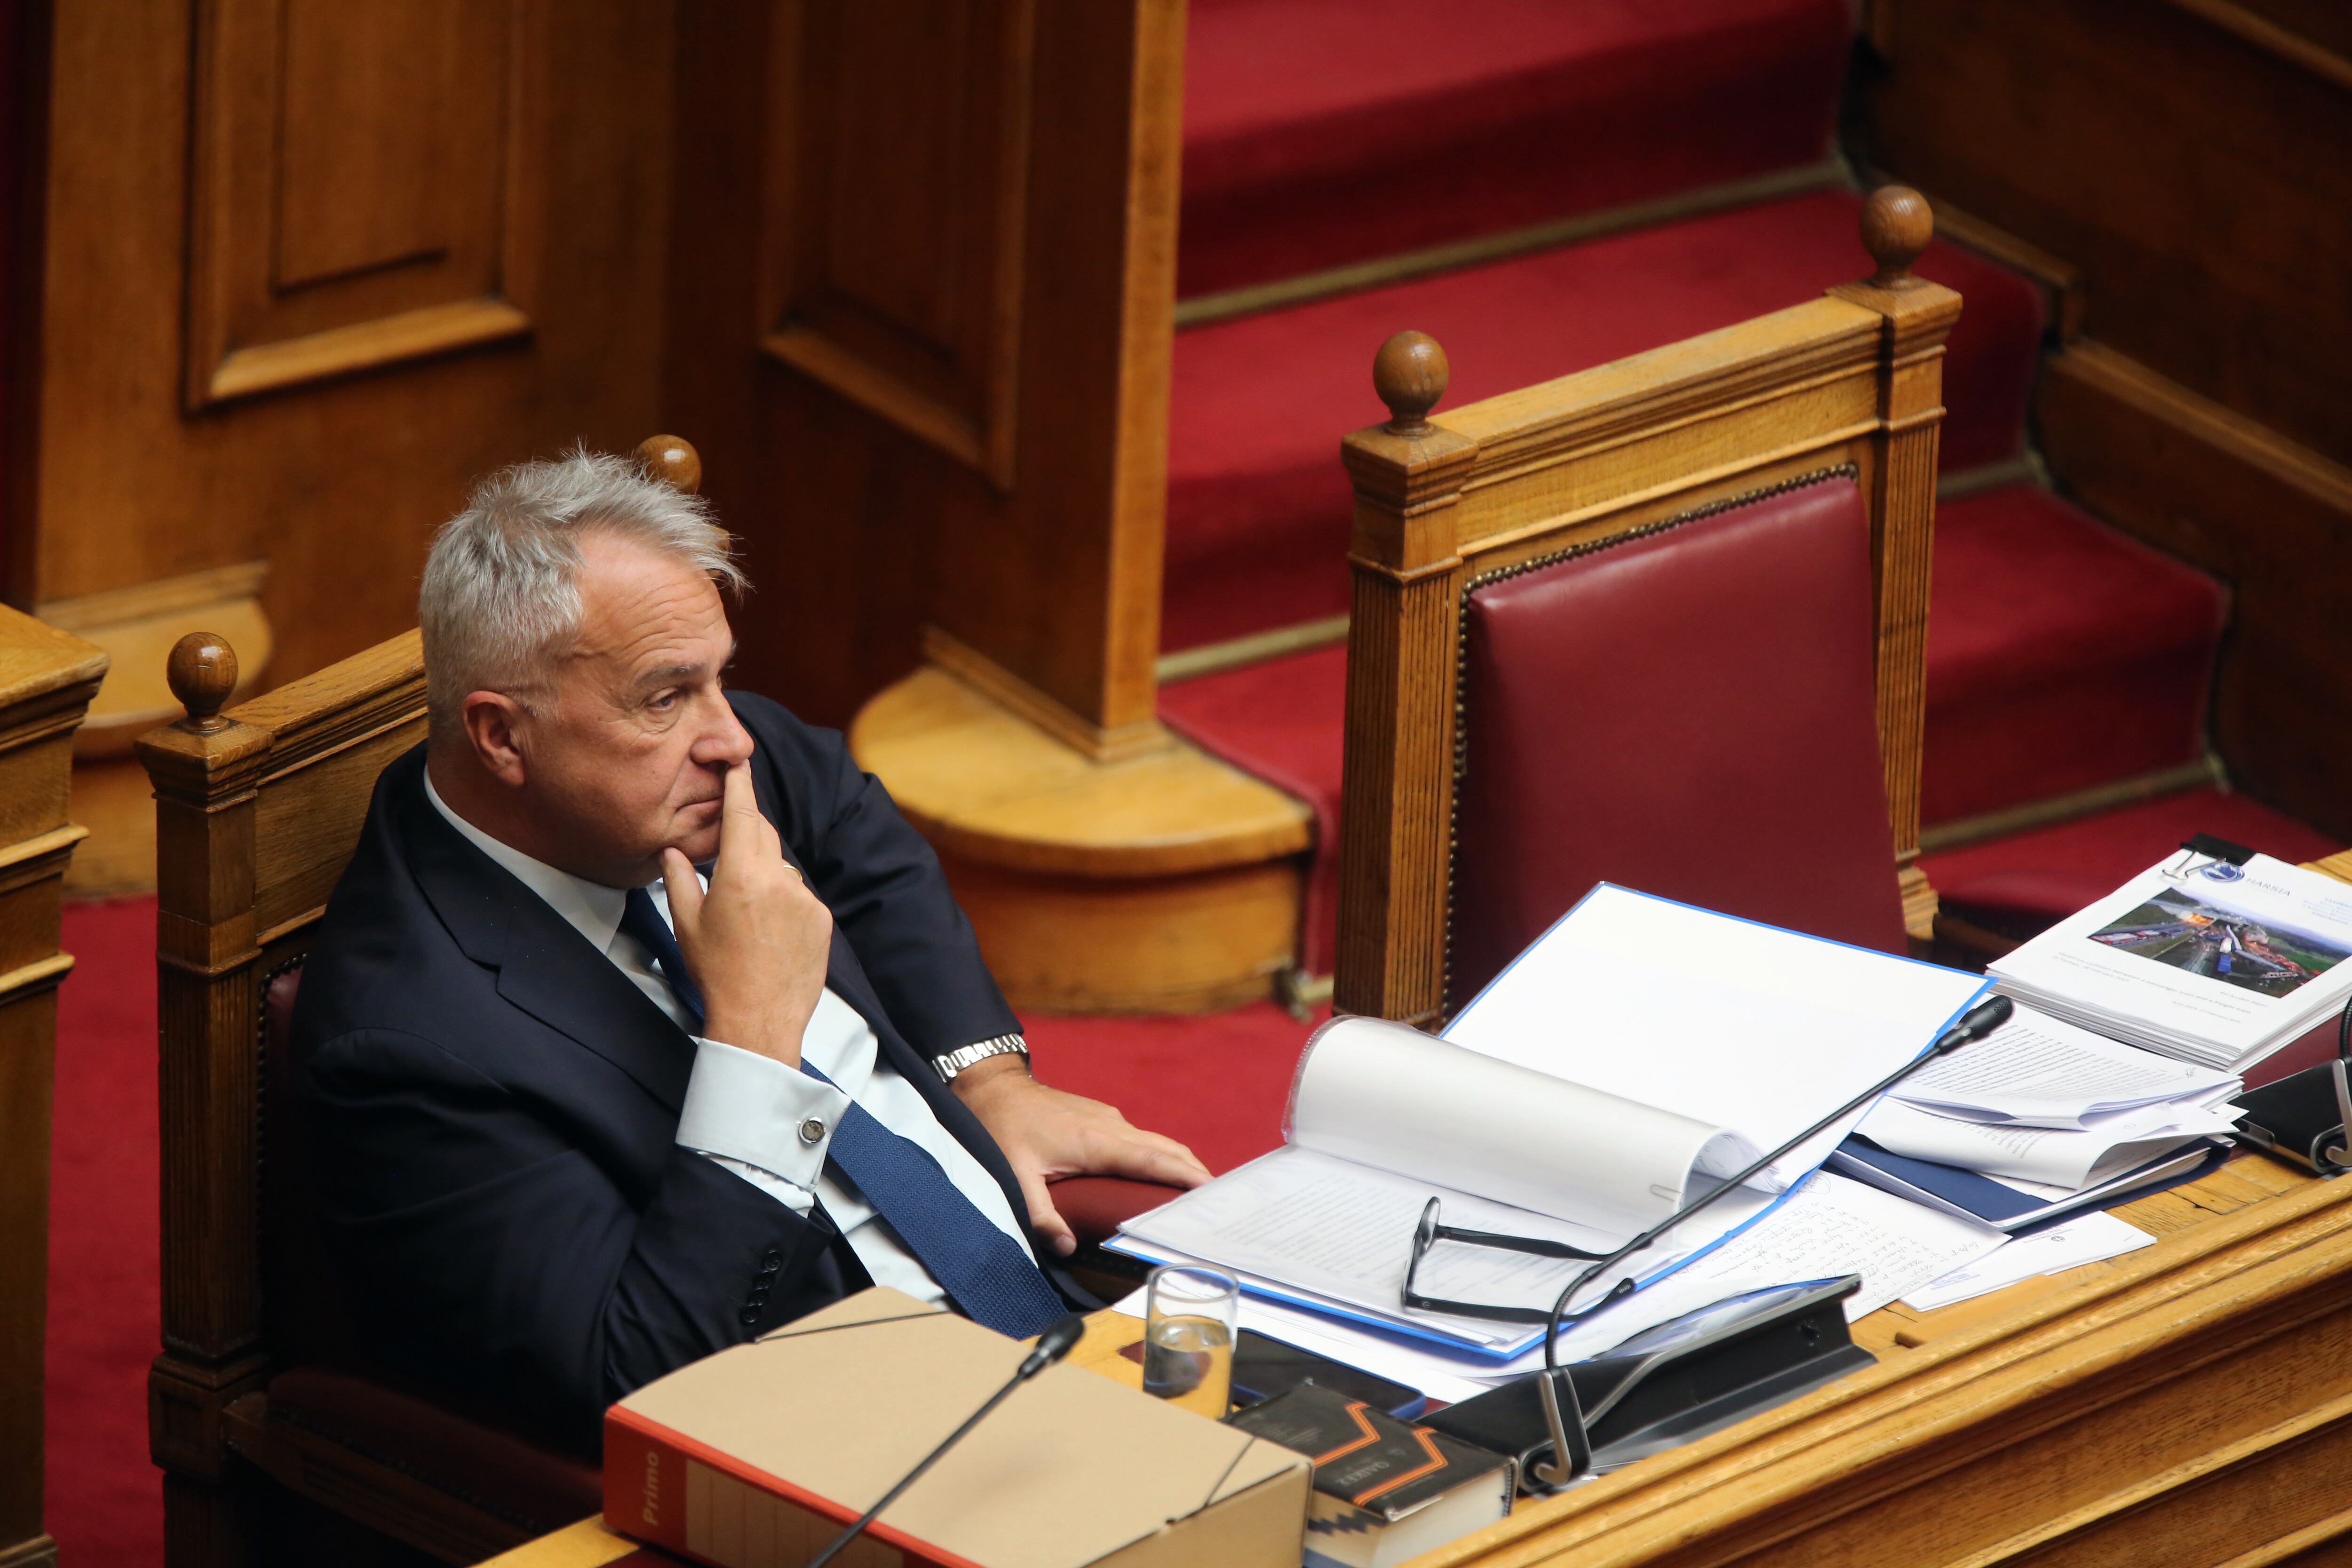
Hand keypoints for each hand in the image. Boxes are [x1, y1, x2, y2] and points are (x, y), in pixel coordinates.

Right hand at [663, 764, 831, 1065]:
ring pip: (780, 866)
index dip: (739, 783)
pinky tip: (769, 931)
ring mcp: (805, 898)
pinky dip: (784, 900)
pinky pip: (799, 894)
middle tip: (727, 849)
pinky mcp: (822, 917)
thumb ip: (678, 877)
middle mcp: (778, 879)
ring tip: (746, 915)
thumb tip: (672, 850)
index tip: (739, 762)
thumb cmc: (718, 973)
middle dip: (746, 830)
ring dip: (764, 874)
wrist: (760, 1019)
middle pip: (763, 833)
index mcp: (740, 874)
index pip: (741, 813)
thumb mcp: (686, 923)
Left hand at [952, 1058, 1210, 1255]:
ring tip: (1199, 1194)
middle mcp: (1111, 1126)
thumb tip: (1067, 1247)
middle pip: (1166, 1149)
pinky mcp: (1103, 1118)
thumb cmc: (1002, 1129)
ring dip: (1179, 1164)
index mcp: (1096, 1141)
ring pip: (1156, 1142)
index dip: (1186, 1175)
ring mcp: (1109, 1119)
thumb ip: (1040, 1215)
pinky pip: (1141, 1140)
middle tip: (1218, 1202)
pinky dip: (1160, 1157)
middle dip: (1194, 1173)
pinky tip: (1160, 1176)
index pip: (1154, 1159)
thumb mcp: (1015, 1178)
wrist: (995, 1087)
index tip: (1213, 1191)